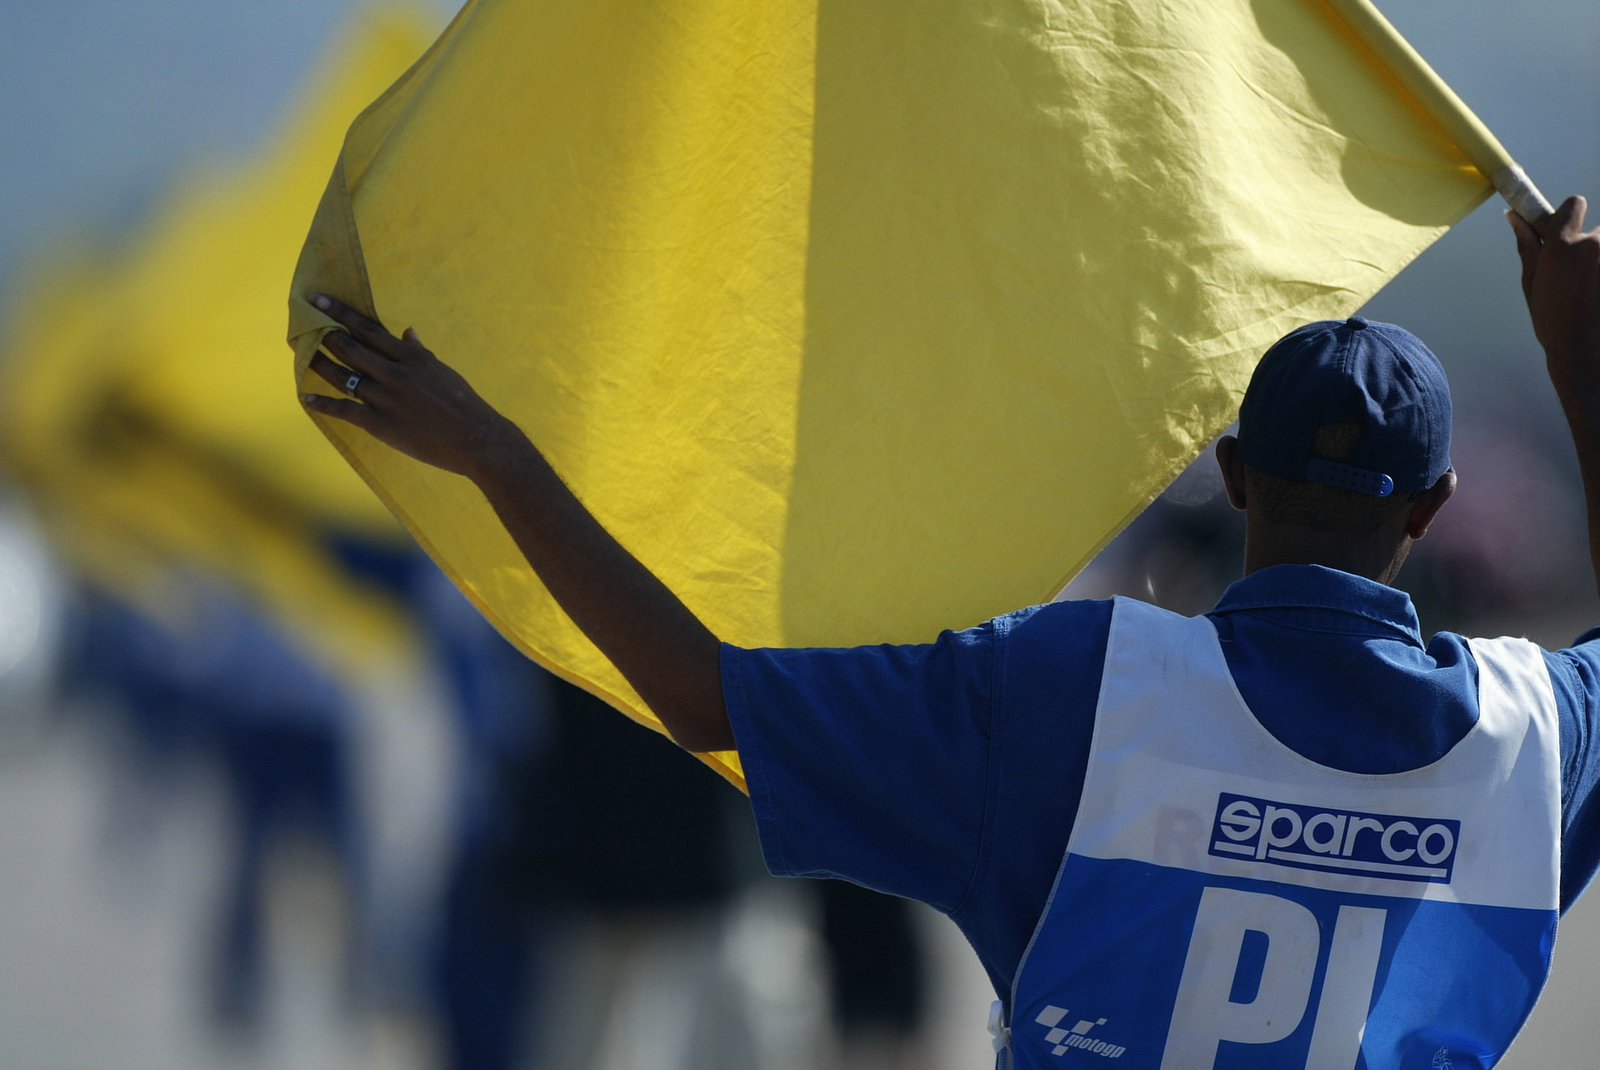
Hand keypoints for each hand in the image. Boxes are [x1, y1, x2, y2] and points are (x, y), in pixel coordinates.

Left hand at [301, 294, 520, 479]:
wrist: (476, 438)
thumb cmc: (463, 404)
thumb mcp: (443, 371)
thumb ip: (420, 352)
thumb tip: (406, 332)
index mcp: (411, 357)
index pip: (369, 329)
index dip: (342, 313)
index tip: (321, 300)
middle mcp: (395, 373)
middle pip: (350, 347)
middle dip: (323, 332)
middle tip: (303, 322)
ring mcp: (386, 398)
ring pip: (342, 376)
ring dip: (319, 363)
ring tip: (302, 353)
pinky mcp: (380, 423)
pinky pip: (344, 410)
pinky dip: (323, 403)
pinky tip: (306, 397)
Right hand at [1510, 196, 1599, 388]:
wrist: (1584, 349)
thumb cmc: (1554, 320)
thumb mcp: (1532, 282)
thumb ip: (1529, 245)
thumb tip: (1515, 217)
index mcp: (1562, 245)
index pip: (1575, 204)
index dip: (1570, 215)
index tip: (1566, 229)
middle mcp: (1593, 243)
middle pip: (1595, 231)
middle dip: (1589, 248)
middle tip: (1579, 278)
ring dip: (1599, 262)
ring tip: (1591, 289)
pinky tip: (1595, 293)